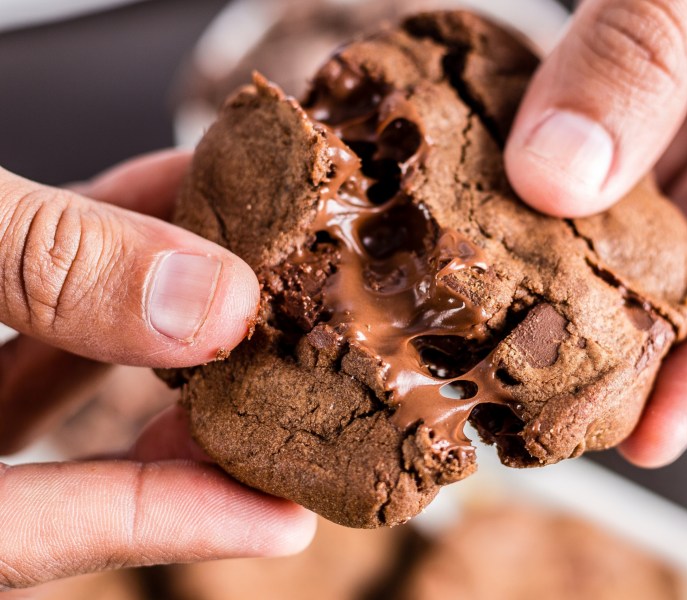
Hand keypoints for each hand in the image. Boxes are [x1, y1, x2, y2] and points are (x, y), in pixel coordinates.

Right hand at [0, 152, 315, 588]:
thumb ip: (47, 261)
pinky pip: (16, 298)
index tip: (288, 521)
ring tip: (230, 288)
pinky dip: (85, 261)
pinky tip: (147, 213)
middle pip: (55, 469)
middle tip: (276, 385)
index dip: (174, 523)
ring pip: (37, 378)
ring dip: (141, 327)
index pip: (39, 532)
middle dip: (177, 420)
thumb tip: (212, 302)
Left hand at [505, 0, 686, 465]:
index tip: (647, 435)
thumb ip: (649, 47)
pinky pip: (658, 125)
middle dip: (646, 308)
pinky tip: (532, 189)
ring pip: (686, 190)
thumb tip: (556, 176)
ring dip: (606, 238)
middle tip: (552, 375)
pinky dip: (598, 159)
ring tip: (523, 298)